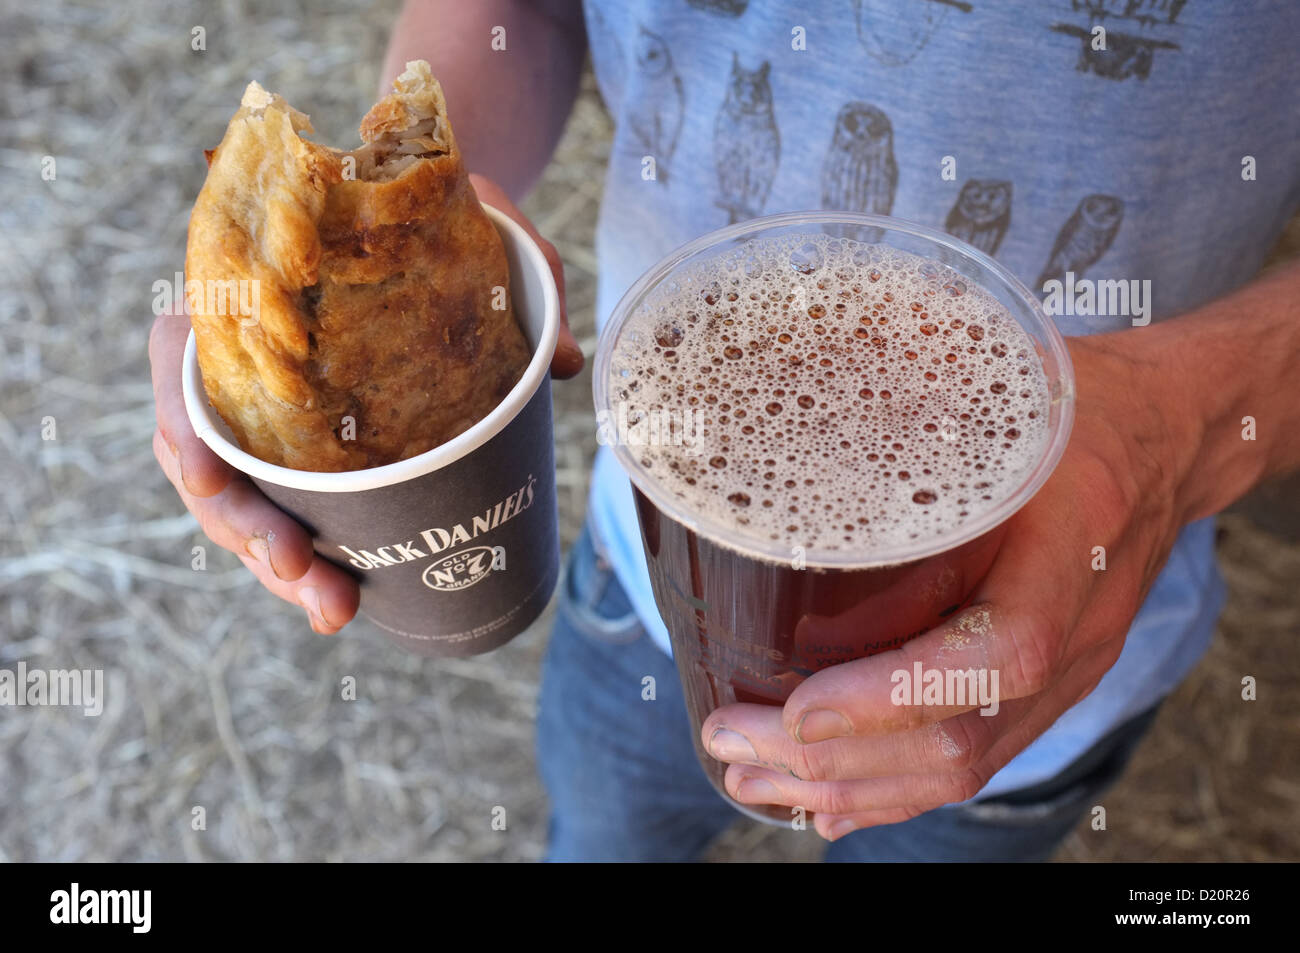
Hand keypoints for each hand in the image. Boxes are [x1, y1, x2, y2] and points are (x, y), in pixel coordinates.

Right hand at [150, 174, 581, 632]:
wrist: (417, 229)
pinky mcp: (304, 457)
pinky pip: (290, 513)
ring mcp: (265, 420)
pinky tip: (347, 599)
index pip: (180, 359)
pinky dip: (313, 560)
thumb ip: (518, 267)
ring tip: (334, 609)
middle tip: (302, 571)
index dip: (179, 419)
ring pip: (245, 505)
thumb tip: (561, 360)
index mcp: (244, 297)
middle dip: (248, 530)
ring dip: (279, 567)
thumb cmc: (427, 219)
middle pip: (208, 458)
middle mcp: (238, 366)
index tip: (207, 472)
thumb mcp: (475, 218)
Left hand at [699, 331, 1197, 839]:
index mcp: (1070, 546)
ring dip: (850, 787)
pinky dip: (894, 791)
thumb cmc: (1078, 405)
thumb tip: (788, 373)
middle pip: (961, 737)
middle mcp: (1075, 628)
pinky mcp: (1045, 687)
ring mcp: (1067, 671)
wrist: (1170, 439)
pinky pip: (974, 758)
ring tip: (754, 778)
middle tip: (732, 741)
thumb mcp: (1006, 386)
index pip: (999, 654)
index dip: (896, 694)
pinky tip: (828, 800)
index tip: (800, 706)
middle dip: (835, 758)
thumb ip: (918, 392)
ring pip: (961, 765)